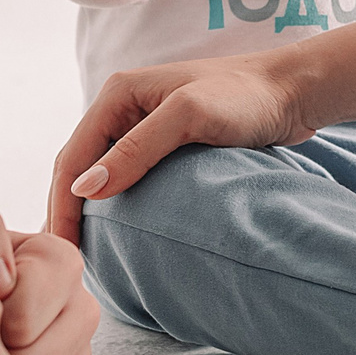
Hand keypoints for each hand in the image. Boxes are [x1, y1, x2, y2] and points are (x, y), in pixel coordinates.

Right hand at [49, 50, 317, 241]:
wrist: (293, 93)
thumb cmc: (245, 97)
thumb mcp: (189, 117)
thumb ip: (137, 149)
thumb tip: (85, 189)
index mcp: (118, 94)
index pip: (73, 157)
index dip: (62, 205)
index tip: (63, 250)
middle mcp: (124, 108)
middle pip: (79, 166)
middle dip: (65, 210)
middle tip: (64, 261)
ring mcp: (143, 126)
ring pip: (100, 174)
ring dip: (85, 210)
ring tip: (80, 253)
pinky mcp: (166, 144)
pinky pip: (126, 177)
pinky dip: (114, 205)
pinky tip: (112, 232)